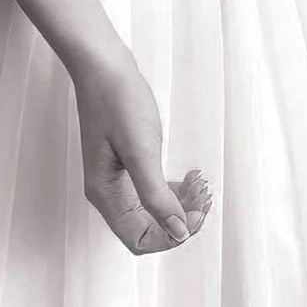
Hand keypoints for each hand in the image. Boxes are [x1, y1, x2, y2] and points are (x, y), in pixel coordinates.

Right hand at [70, 51, 212, 256]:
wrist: (103, 67)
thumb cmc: (116, 101)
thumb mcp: (141, 150)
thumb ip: (157, 195)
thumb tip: (177, 232)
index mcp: (105, 194)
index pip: (140, 240)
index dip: (171, 235)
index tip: (195, 213)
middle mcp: (107, 193)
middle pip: (149, 229)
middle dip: (180, 218)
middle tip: (203, 196)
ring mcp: (116, 180)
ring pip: (154, 212)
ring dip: (181, 204)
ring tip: (199, 183)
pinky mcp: (125, 166)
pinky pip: (153, 193)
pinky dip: (175, 189)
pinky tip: (188, 177)